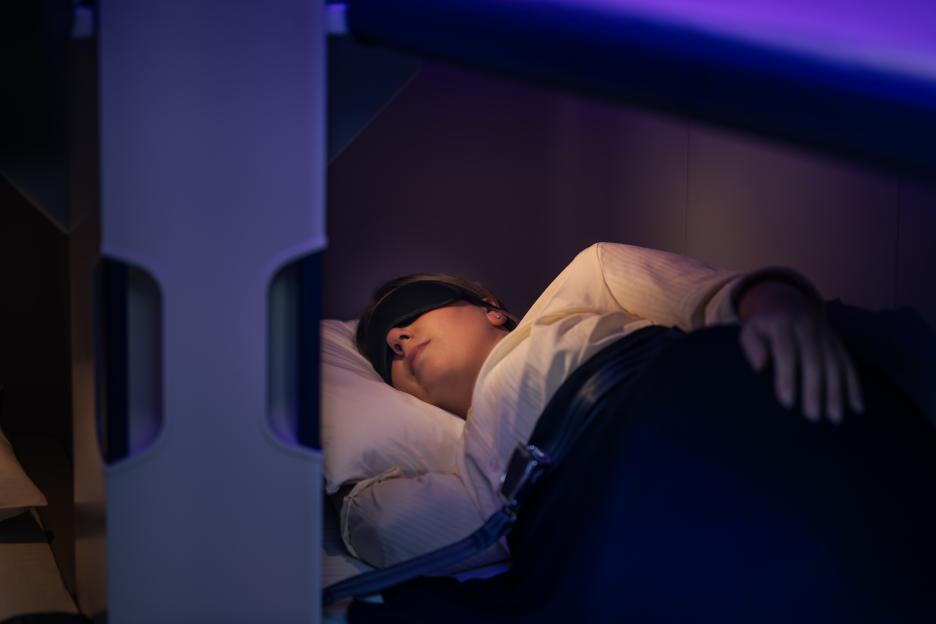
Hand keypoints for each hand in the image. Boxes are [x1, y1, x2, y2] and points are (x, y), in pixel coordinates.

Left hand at [737, 281, 863, 423]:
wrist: (787, 301)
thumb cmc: (763, 326)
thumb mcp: (749, 330)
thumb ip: (752, 346)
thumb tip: (760, 367)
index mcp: (783, 323)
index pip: (786, 351)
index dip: (787, 376)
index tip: (786, 403)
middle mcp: (808, 327)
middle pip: (814, 360)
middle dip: (815, 389)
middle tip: (812, 417)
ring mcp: (826, 335)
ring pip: (835, 364)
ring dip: (837, 392)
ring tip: (835, 418)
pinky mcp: (838, 342)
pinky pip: (849, 364)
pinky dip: (854, 386)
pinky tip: (856, 407)